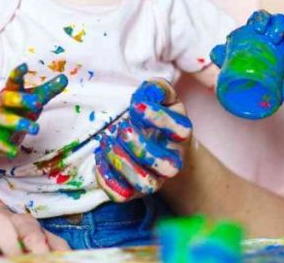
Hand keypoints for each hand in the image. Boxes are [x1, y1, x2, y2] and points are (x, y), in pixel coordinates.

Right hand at [0, 63, 67, 157]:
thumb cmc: (19, 109)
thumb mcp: (34, 98)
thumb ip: (48, 90)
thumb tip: (65, 77)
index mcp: (11, 92)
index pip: (13, 81)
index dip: (17, 73)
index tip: (23, 65)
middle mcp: (2, 104)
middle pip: (10, 99)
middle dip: (22, 100)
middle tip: (38, 102)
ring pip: (7, 121)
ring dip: (20, 124)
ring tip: (36, 129)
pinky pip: (1, 143)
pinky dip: (7, 148)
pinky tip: (14, 152)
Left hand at [93, 80, 191, 201]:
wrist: (162, 150)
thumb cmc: (161, 119)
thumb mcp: (164, 99)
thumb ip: (159, 89)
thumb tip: (150, 90)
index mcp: (182, 135)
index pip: (179, 129)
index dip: (157, 116)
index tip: (135, 105)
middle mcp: (173, 161)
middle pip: (166, 165)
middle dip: (141, 146)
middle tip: (121, 128)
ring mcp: (155, 179)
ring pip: (145, 183)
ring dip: (123, 164)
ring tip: (107, 144)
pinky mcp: (134, 192)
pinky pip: (121, 194)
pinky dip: (107, 177)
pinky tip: (100, 155)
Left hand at [209, 10, 283, 118]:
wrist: (251, 76)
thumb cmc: (240, 60)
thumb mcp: (229, 57)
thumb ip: (220, 54)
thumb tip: (216, 53)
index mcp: (259, 26)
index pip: (261, 16)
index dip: (262, 19)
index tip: (259, 30)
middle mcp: (275, 30)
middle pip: (281, 21)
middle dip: (279, 27)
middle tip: (274, 39)